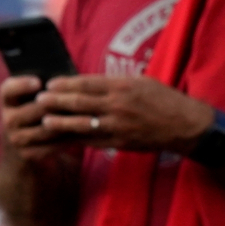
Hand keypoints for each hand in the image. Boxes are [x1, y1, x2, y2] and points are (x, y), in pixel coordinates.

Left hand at [1, 72, 213, 158]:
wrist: (185, 125)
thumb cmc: (163, 100)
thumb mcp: (141, 83)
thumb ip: (115, 84)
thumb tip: (88, 84)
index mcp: (123, 86)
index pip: (87, 83)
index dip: (66, 84)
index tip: (50, 83)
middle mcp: (118, 105)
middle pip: (80, 102)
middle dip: (57, 101)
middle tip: (39, 99)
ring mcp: (119, 126)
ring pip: (82, 124)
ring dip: (61, 122)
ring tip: (44, 120)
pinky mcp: (120, 143)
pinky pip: (93, 141)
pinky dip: (76, 138)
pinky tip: (63, 137)